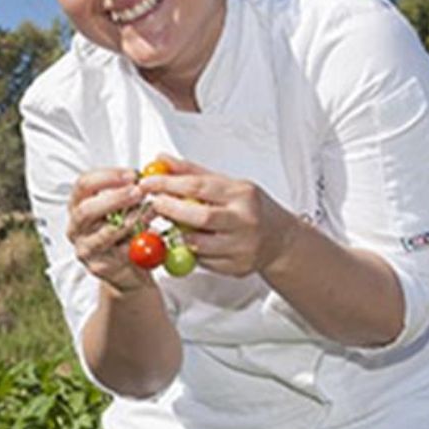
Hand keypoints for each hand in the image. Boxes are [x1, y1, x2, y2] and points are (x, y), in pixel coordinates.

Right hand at [66, 168, 152, 292]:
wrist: (126, 269)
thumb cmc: (122, 232)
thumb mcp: (122, 208)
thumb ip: (128, 191)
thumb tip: (148, 176)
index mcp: (77, 205)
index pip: (84, 184)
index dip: (108, 176)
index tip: (132, 175)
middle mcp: (75, 227)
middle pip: (87, 210)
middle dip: (115, 198)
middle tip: (139, 191)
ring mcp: (85, 249)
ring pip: (106, 233)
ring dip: (131, 220)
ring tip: (150, 210)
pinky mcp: (99, 267)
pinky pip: (120, 252)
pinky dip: (137, 240)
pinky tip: (151, 232)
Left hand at [135, 155, 299, 277]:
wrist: (280, 239)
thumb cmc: (251, 208)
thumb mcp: (227, 184)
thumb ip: (192, 173)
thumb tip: (161, 160)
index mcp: (242, 194)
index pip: (199, 186)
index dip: (168, 185)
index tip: (148, 183)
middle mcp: (245, 221)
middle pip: (200, 217)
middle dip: (171, 210)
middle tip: (153, 204)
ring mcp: (243, 247)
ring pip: (198, 244)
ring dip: (178, 234)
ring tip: (172, 224)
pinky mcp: (237, 268)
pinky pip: (203, 262)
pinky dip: (191, 251)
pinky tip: (192, 241)